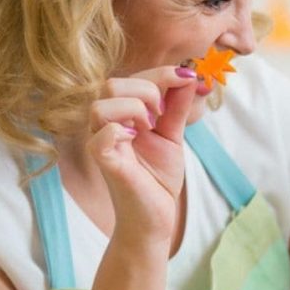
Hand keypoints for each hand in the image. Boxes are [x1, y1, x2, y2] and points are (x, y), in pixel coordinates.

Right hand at [86, 66, 198, 239]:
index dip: (161, 73)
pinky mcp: (104, 163)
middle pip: (112, 84)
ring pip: (101, 104)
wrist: (156, 217)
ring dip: (134, 109)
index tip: (188, 78)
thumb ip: (177, 107)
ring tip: (150, 128)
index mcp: (121, 115)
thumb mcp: (172, 135)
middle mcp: (106, 125)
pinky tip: (136, 138)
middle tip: (162, 115)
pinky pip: (101, 136)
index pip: (131, 77)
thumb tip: (189, 75)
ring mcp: (102, 143)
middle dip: (147, 90)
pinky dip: (121, 131)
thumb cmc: (158, 177)